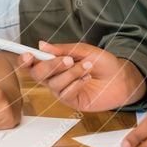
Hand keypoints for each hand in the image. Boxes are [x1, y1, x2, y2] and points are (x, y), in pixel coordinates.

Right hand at [17, 41, 145, 110]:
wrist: (121, 77)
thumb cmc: (103, 63)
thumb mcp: (83, 50)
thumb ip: (62, 49)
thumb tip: (41, 45)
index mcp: (53, 63)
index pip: (32, 63)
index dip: (25, 60)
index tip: (28, 54)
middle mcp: (54, 78)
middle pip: (38, 74)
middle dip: (51, 66)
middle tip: (68, 60)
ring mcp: (62, 91)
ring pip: (54, 83)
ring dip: (71, 73)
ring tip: (87, 67)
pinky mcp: (72, 101)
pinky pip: (65, 93)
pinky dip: (76, 84)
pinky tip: (87, 79)